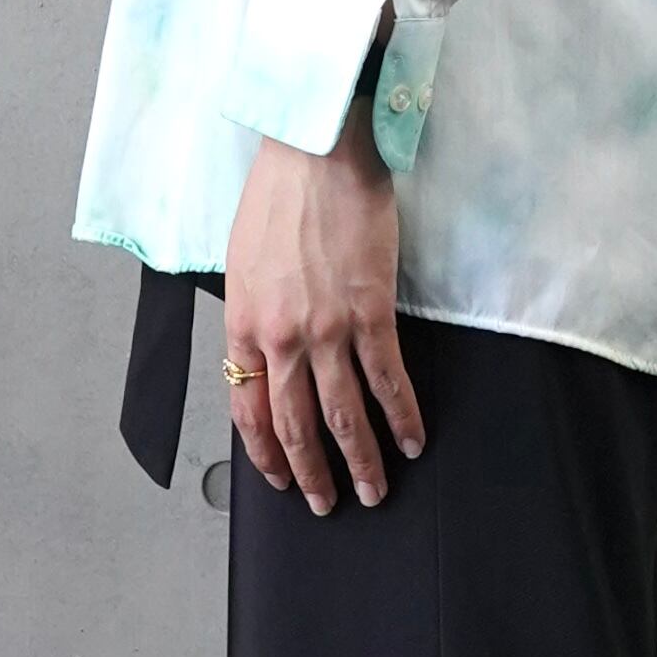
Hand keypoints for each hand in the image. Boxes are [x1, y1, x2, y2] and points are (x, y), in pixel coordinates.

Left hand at [224, 103, 426, 512]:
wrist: (317, 153)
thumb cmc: (280, 195)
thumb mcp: (243, 262)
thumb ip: (255, 315)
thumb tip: (267, 354)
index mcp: (244, 325)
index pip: (248, 410)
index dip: (266, 454)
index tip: (280, 478)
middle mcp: (280, 337)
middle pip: (296, 425)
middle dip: (312, 474)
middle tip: (329, 503)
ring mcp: (326, 329)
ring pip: (343, 416)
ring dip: (361, 461)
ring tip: (377, 488)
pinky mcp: (370, 312)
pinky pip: (387, 380)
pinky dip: (402, 416)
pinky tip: (413, 439)